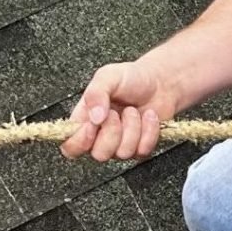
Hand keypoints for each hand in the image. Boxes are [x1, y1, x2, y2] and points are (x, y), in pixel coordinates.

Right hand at [60, 61, 177, 161]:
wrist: (160, 81)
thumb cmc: (131, 78)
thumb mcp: (108, 76)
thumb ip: (95, 93)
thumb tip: (94, 117)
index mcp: (85, 121)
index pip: (71, 147)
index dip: (80, 141)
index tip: (92, 125)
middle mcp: (101, 137)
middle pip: (99, 154)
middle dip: (113, 132)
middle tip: (118, 112)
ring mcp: (121, 144)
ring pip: (123, 153)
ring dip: (133, 127)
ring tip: (133, 110)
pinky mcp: (141, 147)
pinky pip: (143, 150)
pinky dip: (149, 130)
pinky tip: (148, 116)